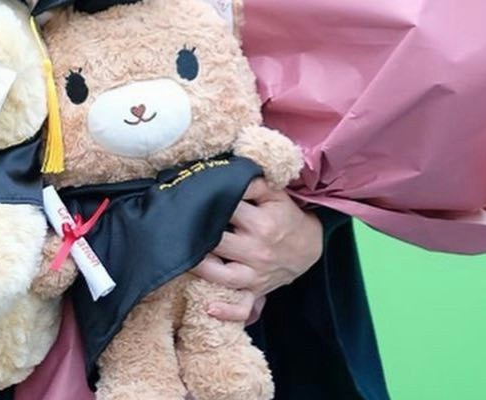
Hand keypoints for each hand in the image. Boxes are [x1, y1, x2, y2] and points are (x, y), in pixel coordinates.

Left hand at [190, 178, 322, 322]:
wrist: (309, 245)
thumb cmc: (285, 215)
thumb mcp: (274, 193)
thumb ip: (251, 182)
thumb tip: (226, 173)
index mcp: (261, 223)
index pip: (226, 209)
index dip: (207, 201)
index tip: (190, 196)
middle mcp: (257, 251)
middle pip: (217, 243)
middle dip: (197, 234)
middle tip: (176, 225)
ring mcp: (256, 275)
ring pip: (221, 276)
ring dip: (200, 268)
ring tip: (181, 256)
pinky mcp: (256, 291)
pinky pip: (242, 307)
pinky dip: (227, 312)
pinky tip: (207, 307)